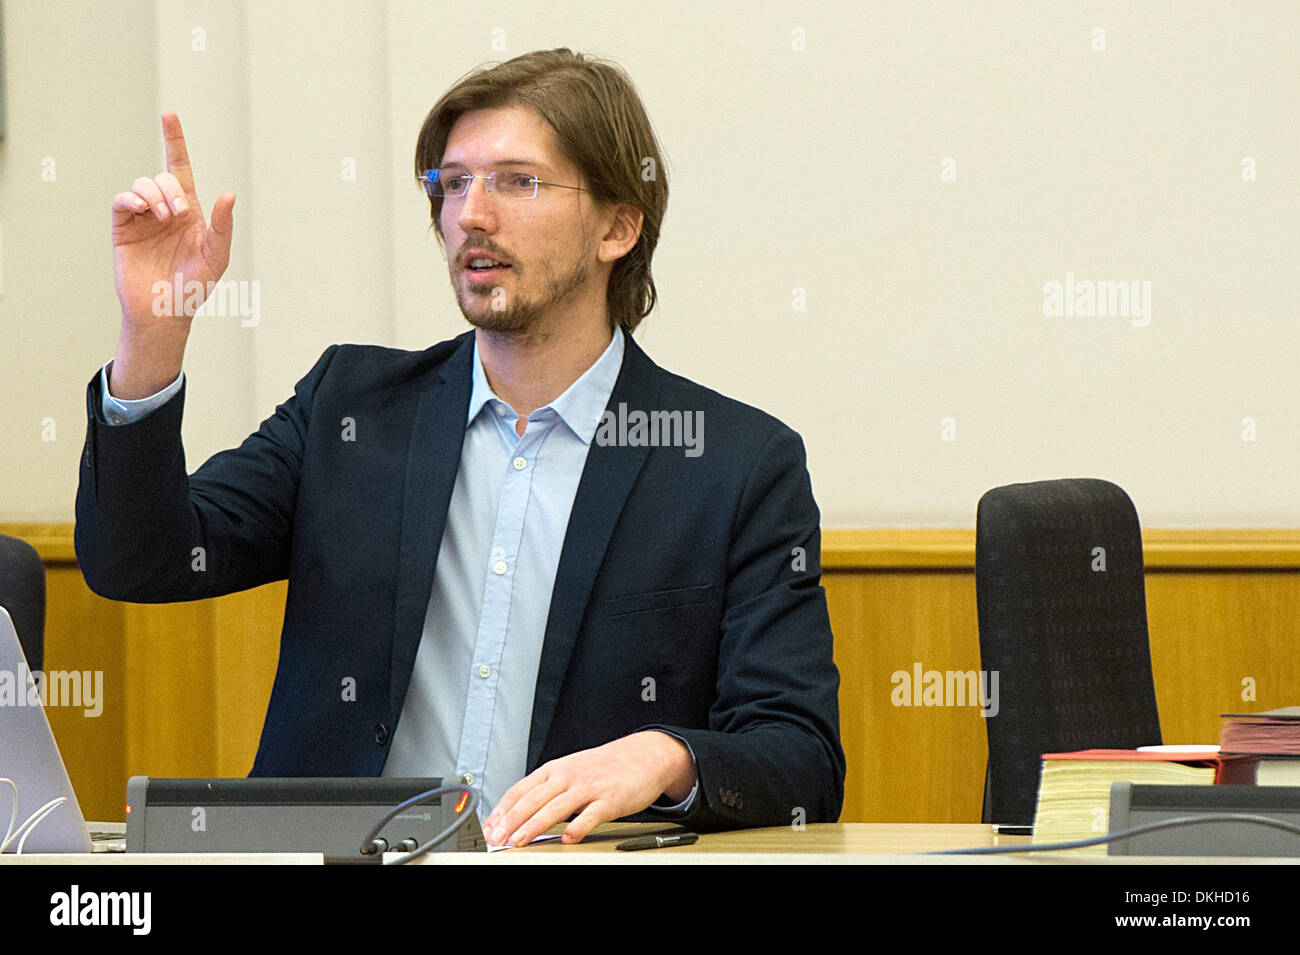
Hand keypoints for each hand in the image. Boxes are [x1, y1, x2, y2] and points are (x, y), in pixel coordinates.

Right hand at [109, 112, 234, 397]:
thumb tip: (228, 193)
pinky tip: (142, 210)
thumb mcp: (217, 256)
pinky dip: (131, 199)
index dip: (175, 141)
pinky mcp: (123, 228)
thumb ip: (223, 225)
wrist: (165, 310)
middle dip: (170, 189)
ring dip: (153, 193)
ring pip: (141, 184)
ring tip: (162, 215)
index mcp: (190, 211)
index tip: (169, 114)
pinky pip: (122, 201)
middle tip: (178, 213)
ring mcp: (143, 217)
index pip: (180, 168)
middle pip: (163, 177)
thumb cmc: (196, 286)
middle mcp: (165, 209)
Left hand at [483, 731, 696, 846]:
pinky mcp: (610, 799)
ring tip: (519, 841)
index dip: (502, 809)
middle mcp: (568, 776)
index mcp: (555, 770)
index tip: (489, 827)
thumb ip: (548, 790)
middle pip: (533, 799)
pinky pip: (591, 815)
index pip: (520, 789)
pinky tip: (567, 838)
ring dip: (534, 825)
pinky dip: (578, 827)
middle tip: (497, 839)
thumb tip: (518, 814)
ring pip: (555, 807)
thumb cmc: (603, 768)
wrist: (642, 756)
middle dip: (511, 821)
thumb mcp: (570, 771)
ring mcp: (589, 787)